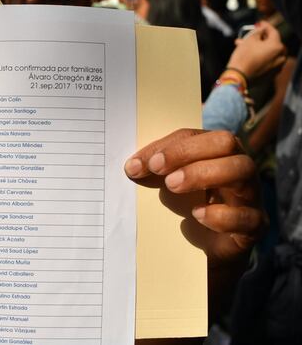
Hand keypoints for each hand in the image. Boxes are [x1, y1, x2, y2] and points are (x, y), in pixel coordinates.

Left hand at [124, 129, 265, 266]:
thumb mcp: (170, 185)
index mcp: (216, 152)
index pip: (195, 135)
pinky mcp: (255, 225)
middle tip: (157, 168)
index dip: (166, 146)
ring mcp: (251, 195)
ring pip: (242, 171)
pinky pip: (246, 216)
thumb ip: (156, 172)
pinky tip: (197, 214)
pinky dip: (220, 214)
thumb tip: (132, 167)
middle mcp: (239, 167)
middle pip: (226, 143)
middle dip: (187, 152)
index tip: (137, 164)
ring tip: (172, 185)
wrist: (209, 251)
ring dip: (202, 174)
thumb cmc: (188, 208)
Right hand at [228, 21, 286, 78]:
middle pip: (271, 43)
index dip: (265, 26)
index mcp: (277, 46)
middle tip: (250, 36)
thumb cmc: (244, 57)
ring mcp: (277, 67)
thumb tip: (262, 29)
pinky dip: (260, 58)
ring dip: (258, 48)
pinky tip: (249, 56)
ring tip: (244, 46)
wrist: (238, 77)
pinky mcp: (271, 75)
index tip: (259, 23)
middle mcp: (281, 57)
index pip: (273, 32)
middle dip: (260, 39)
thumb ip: (258, 31)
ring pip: (268, 53)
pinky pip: (267, 63)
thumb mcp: (250, 39)